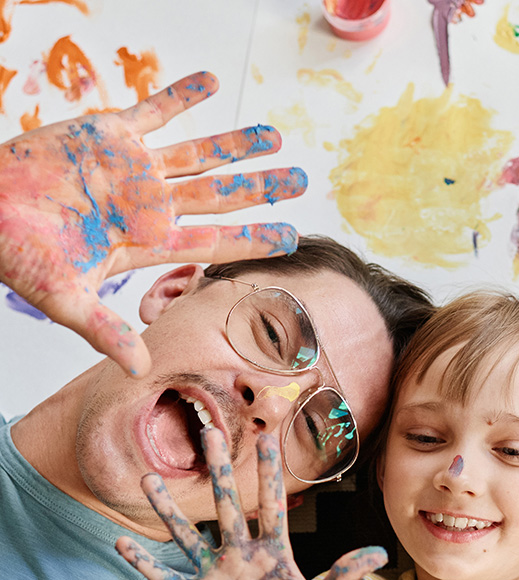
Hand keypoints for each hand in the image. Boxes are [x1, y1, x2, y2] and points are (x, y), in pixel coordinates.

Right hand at [0, 70, 305, 375]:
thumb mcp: (64, 298)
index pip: (214, 242)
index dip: (254, 238)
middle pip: (219, 196)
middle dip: (262, 188)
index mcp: (147, 242)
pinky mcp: (107, 133)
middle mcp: (150, 205)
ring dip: (237, 146)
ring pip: (198, 155)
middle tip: (302, 179)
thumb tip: (140, 369)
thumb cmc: (17, 254)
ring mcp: (132, 168)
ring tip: (277, 137)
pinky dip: (182, 95)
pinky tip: (214, 83)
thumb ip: (105, 330)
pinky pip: (153, 110)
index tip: (291, 236)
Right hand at [118, 427, 380, 579]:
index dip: (269, 471)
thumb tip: (379, 552)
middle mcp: (241, 556)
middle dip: (217, 469)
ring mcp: (215, 575)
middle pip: (226, 505)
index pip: (271, 503)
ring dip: (168, 508)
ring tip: (148, 478)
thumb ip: (345, 576)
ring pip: (187, 534)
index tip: (267, 434)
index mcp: (274, 552)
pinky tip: (119, 543)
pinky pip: (163, 578)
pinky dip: (143, 563)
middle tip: (208, 430)